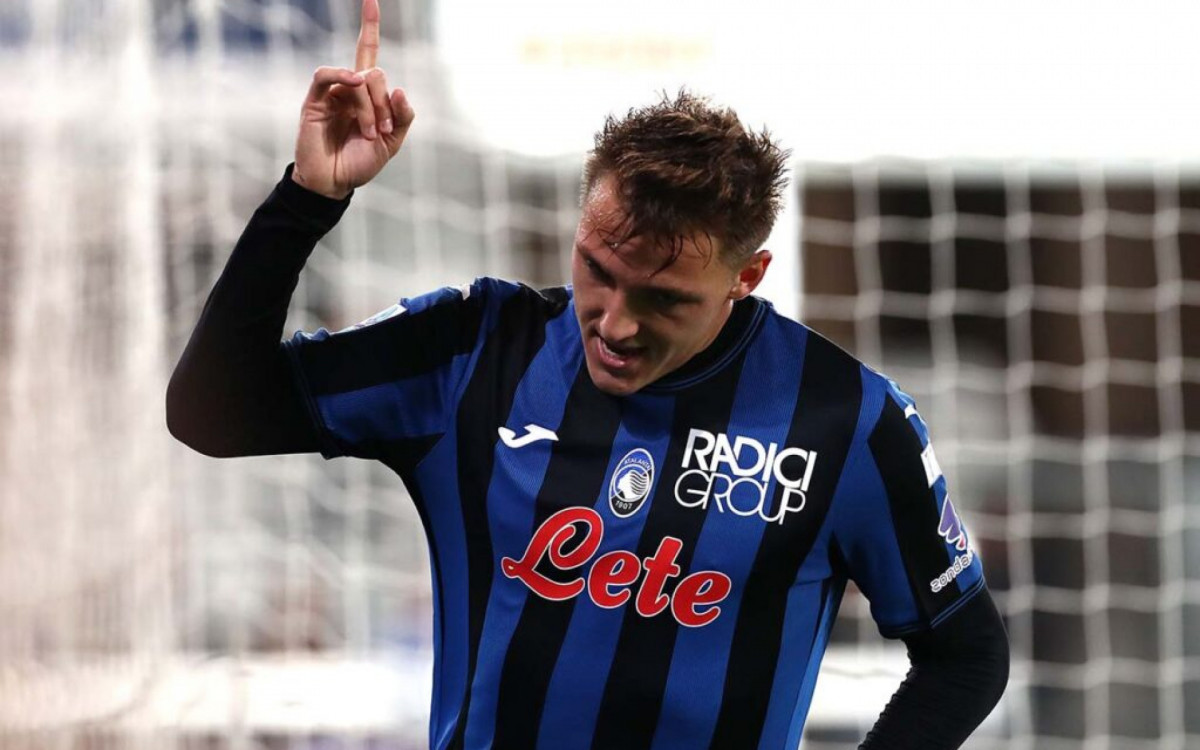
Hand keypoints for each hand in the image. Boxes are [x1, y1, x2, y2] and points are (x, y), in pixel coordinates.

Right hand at [292, 0, 414, 198]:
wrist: (334, 184)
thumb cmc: (360, 163)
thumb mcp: (392, 142)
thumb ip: (402, 117)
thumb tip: (399, 89)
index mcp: (367, 95)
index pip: (368, 53)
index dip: (369, 26)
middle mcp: (349, 88)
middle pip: (375, 73)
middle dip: (384, 103)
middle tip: (381, 131)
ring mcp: (332, 93)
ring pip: (358, 79)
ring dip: (370, 107)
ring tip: (369, 133)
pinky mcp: (314, 100)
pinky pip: (327, 74)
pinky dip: (343, 75)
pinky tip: (354, 81)